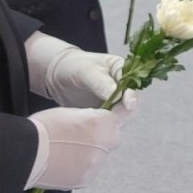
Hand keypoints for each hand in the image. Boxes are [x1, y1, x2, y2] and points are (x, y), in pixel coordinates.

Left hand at [25, 33, 139, 122]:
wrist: (58, 76)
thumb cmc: (74, 66)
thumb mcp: (88, 71)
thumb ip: (102, 83)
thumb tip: (119, 97)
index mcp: (123, 70)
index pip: (134, 84)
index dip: (132, 95)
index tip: (128, 104)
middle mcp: (123, 86)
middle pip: (133, 102)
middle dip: (124, 111)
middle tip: (112, 118)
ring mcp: (115, 100)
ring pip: (123, 114)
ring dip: (114, 120)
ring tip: (100, 122)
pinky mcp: (106, 112)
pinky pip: (110, 121)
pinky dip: (104, 125)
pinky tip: (95, 126)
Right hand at [27, 108, 120, 189]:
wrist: (25, 153)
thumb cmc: (43, 129)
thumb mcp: (71, 112)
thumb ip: (91, 117)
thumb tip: (96, 122)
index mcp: (101, 122)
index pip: (125, 114)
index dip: (124, 112)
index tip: (126, 109)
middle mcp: (104, 144)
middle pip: (112, 138)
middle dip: (101, 136)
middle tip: (80, 135)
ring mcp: (95, 164)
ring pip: (99, 156)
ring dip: (90, 153)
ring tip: (66, 151)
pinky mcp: (85, 179)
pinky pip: (89, 171)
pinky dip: (80, 167)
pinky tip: (64, 162)